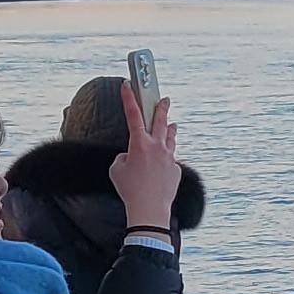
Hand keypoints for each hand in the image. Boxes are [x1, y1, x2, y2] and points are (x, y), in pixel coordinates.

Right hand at [110, 81, 180, 232]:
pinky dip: (164, 160)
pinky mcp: (176, 169)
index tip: (127, 84)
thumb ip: (125, 156)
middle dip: (161, 107)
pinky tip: (160, 168)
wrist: (150, 209)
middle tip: (164, 98)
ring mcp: (169, 157)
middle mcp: (157, 146)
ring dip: (169, 129)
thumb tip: (133, 155)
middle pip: (160, 121)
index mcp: (140, 143)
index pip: (133, 114)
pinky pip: (169, 160)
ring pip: (170, 138)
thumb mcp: (117, 169)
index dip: (129, 98)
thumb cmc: (130, 189)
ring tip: (171, 124)